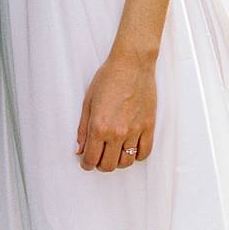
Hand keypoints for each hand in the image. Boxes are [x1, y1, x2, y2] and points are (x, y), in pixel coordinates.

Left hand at [76, 52, 156, 171]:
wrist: (132, 64)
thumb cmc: (108, 78)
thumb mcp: (88, 102)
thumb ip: (83, 129)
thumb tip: (80, 149)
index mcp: (99, 126)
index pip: (91, 159)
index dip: (86, 164)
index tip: (87, 162)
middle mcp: (117, 132)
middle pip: (108, 165)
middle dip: (100, 164)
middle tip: (99, 156)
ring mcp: (135, 131)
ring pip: (126, 162)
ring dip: (117, 162)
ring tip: (114, 152)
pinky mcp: (148, 127)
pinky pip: (144, 152)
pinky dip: (136, 155)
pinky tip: (130, 148)